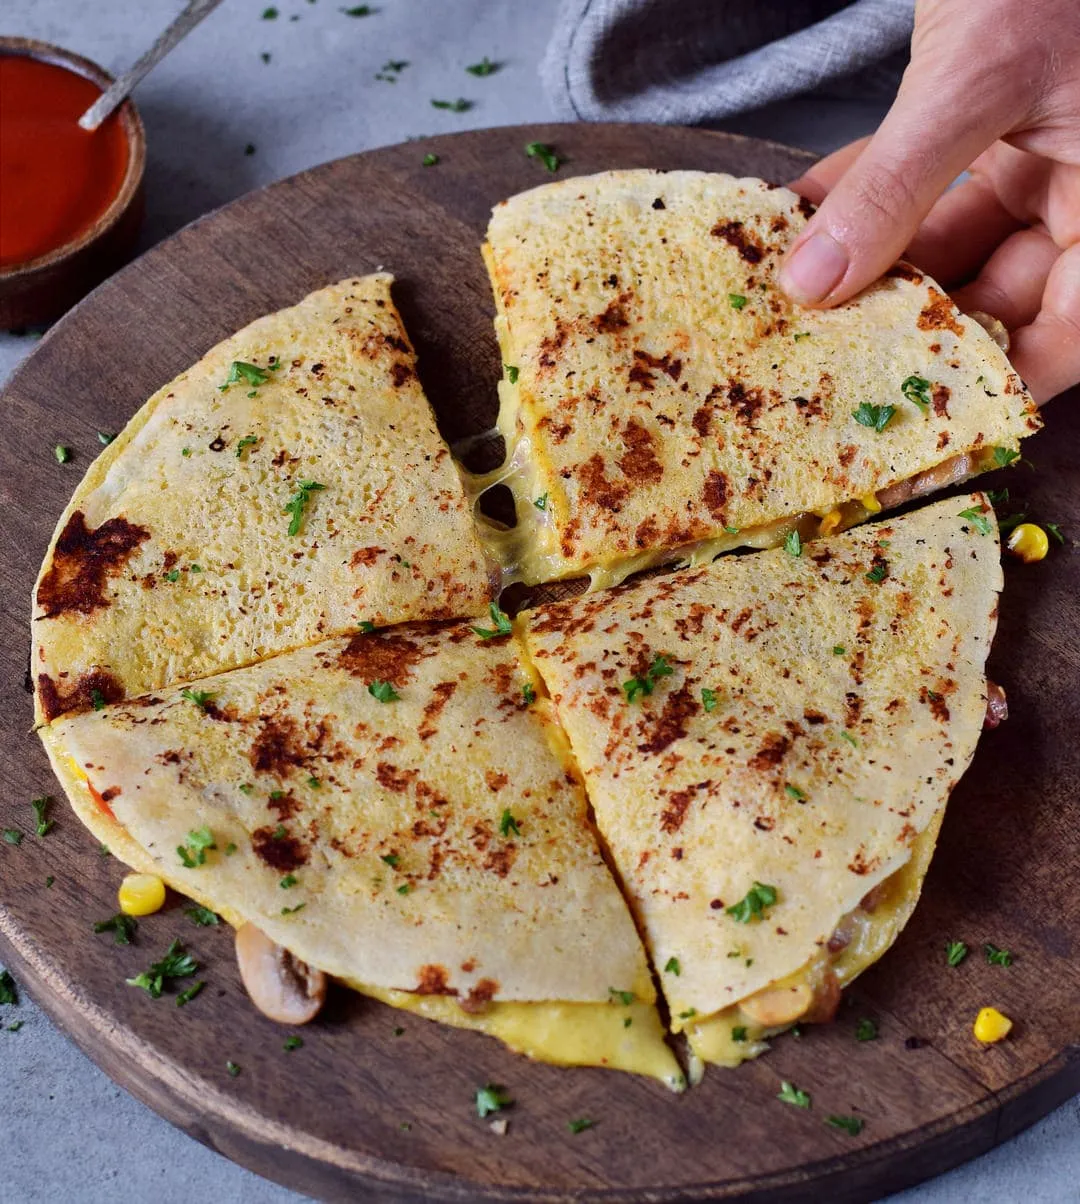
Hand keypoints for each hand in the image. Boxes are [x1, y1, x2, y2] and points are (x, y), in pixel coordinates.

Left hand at [779, 0, 1079, 403]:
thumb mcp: (977, 75)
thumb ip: (898, 186)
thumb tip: (812, 284)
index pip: (1063, 339)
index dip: (987, 386)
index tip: (897, 420)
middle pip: (995, 301)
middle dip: (901, 322)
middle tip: (814, 357)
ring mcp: (1046, 161)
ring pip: (952, 247)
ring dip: (870, 261)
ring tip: (792, 291)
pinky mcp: (1000, 127)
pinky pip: (930, 186)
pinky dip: (871, 196)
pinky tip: (804, 215)